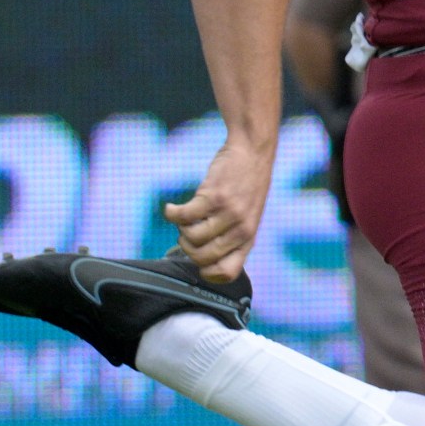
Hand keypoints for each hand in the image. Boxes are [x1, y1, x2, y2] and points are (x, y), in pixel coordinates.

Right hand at [163, 140, 274, 282]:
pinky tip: (172, 208)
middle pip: (202, 257)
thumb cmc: (246, 186)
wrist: (253, 152)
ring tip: (185, 217)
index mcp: (248, 239)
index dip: (207, 272)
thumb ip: (232, 237)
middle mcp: (241, 230)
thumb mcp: (248, 217)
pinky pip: (182, 217)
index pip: (228, 273)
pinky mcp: (214, 197)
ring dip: (180, 229)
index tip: (198, 260)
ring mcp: (229, 214)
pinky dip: (171, 213)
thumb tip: (201, 257)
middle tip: (187, 232)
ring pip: (191, 239)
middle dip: (187, 248)